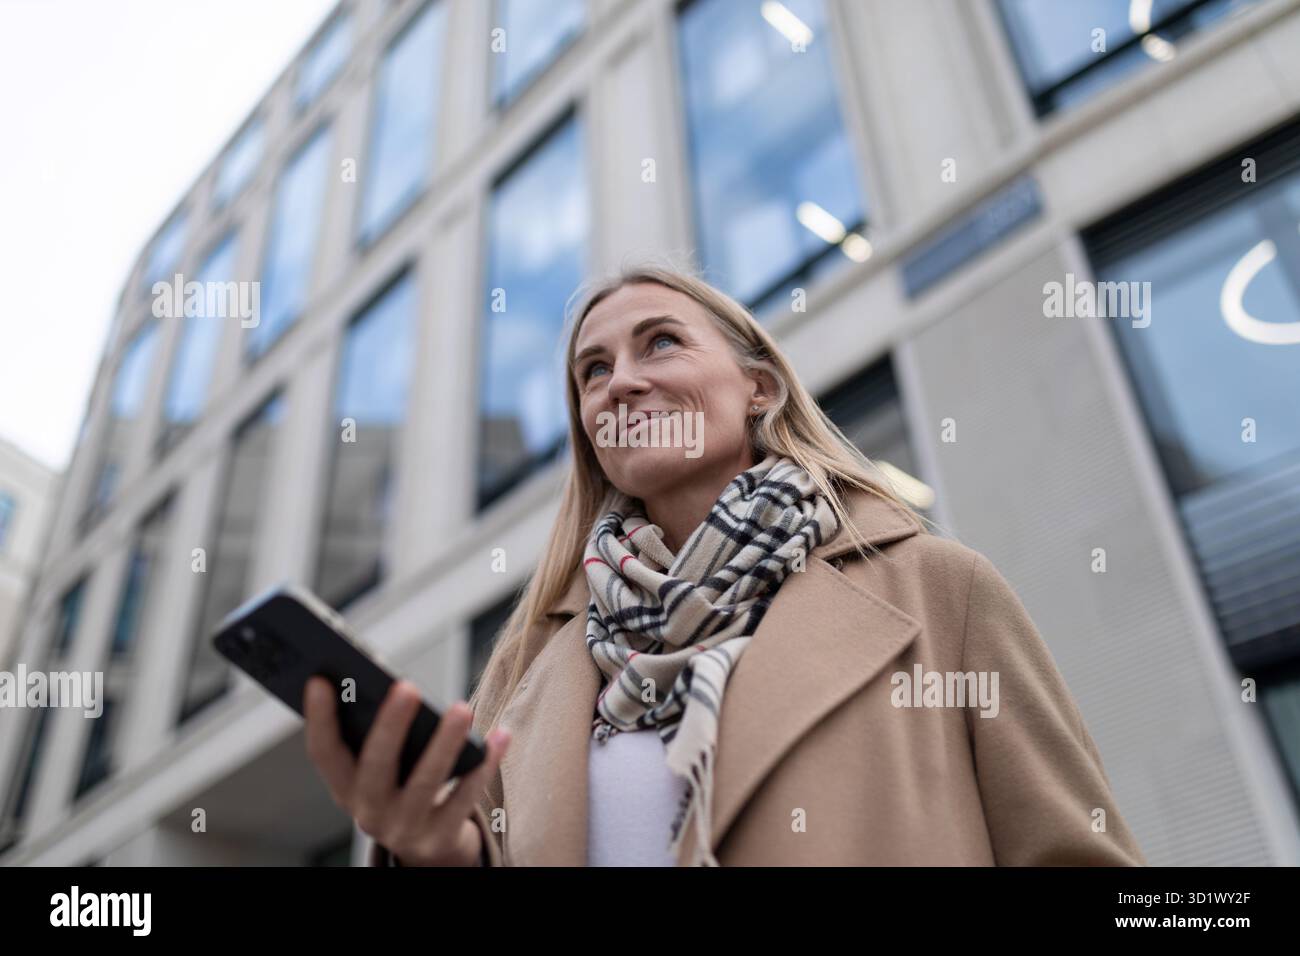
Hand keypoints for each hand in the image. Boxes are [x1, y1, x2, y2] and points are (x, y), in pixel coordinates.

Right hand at [303, 676, 509, 865]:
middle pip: (377, 767)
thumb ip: (378, 734)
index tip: (319, 680)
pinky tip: (499, 736)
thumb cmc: (404, 786)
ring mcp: (405, 828)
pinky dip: (484, 765)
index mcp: (345, 788)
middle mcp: (369, 811)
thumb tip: (397, 685)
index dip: (319, 719)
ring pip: (426, 783)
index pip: (324, 753)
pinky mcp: (440, 837)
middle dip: (390, 726)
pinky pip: (465, 798)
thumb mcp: (381, 768)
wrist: (428, 846)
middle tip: (407, 687)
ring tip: (462, 708)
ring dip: (444, 742)